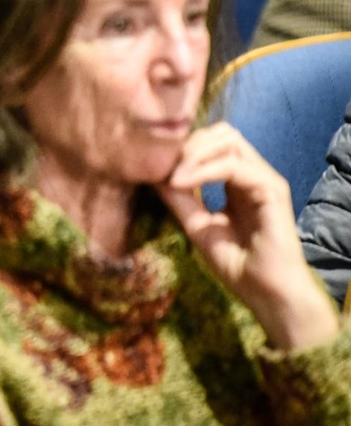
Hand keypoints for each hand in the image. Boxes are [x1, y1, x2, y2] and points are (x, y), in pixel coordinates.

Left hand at [160, 123, 339, 350]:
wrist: (266, 293)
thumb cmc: (237, 264)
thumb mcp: (197, 226)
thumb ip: (179, 198)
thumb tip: (152, 173)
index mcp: (236, 181)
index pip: (212, 143)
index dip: (183, 148)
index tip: (154, 166)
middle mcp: (253, 175)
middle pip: (222, 132)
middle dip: (189, 143)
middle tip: (164, 167)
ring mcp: (264, 180)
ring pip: (229, 140)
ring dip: (194, 152)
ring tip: (173, 177)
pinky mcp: (272, 191)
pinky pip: (235, 166)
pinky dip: (204, 170)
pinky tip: (182, 183)